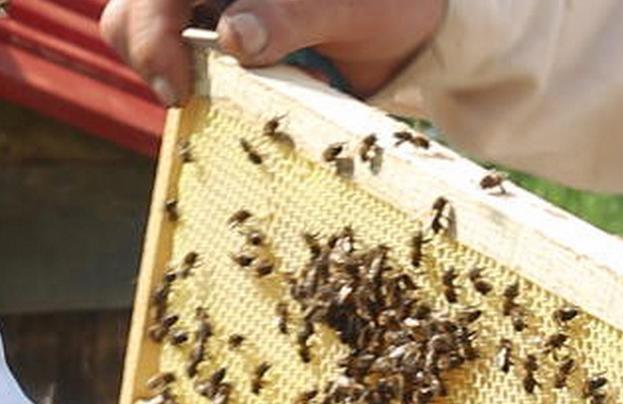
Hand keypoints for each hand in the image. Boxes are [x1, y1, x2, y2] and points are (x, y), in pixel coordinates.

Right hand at [100, 0, 446, 105]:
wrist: (412, 27)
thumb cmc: (384, 4)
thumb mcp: (345, 9)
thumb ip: (289, 17)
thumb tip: (232, 37)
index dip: (152, 31)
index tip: (177, 84)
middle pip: (135, 9)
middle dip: (148, 53)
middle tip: (184, 99)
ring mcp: (213, 8)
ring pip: (149, 35)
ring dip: (177, 74)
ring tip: (236, 92)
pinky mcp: (225, 41)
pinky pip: (190, 66)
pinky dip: (210, 90)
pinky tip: (265, 92)